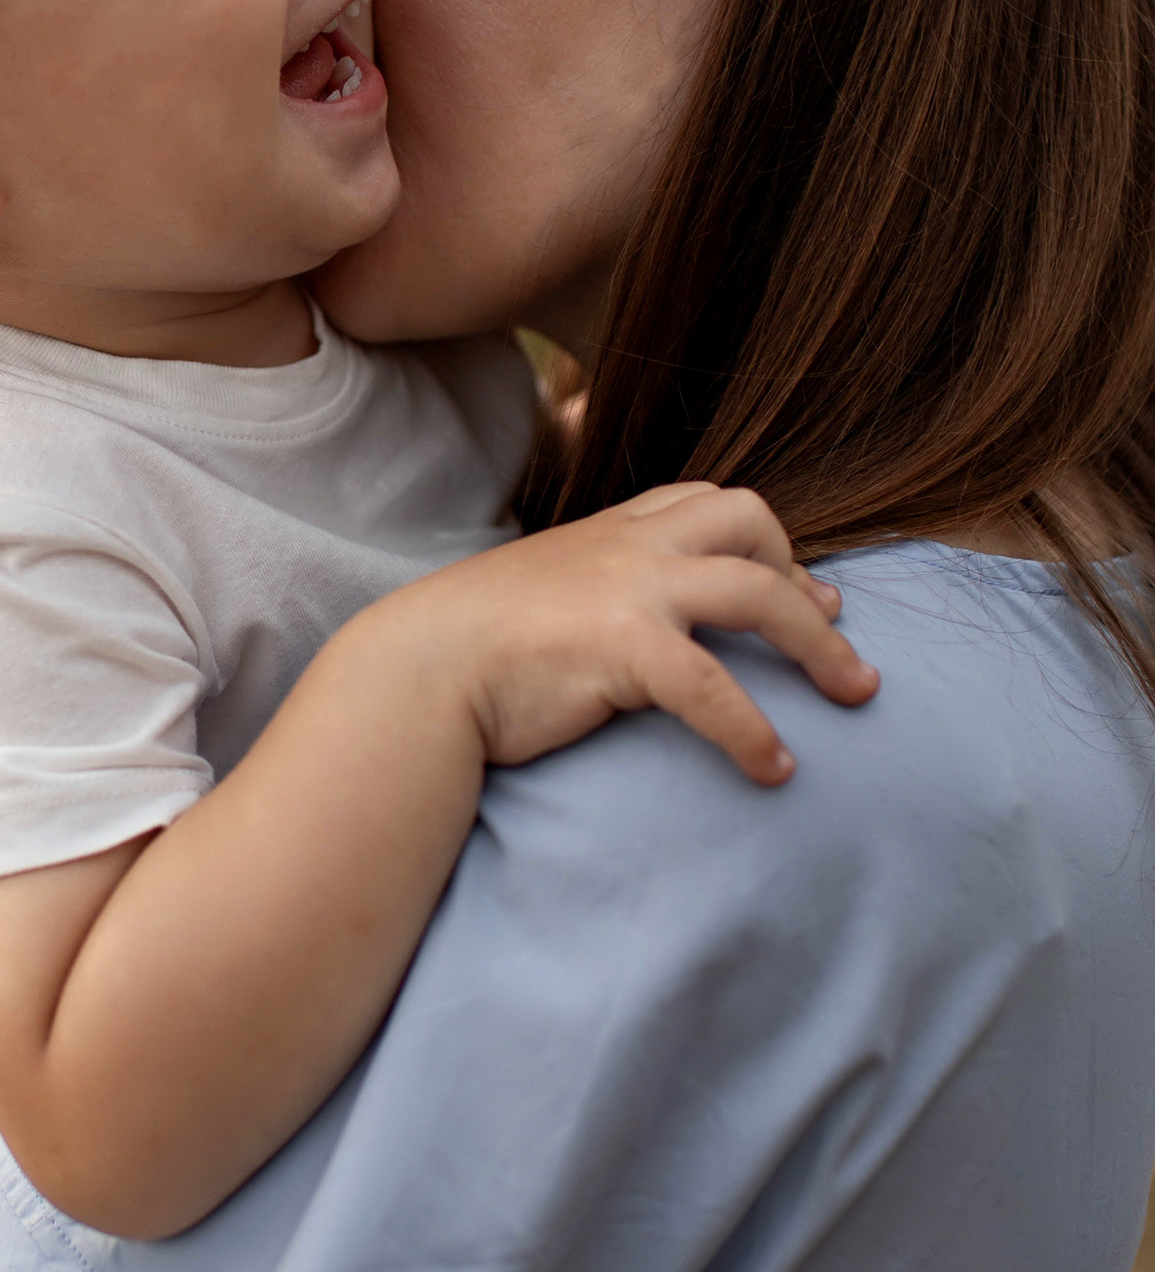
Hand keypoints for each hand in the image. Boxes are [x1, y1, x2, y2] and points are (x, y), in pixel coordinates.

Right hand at [404, 483, 876, 786]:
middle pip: (748, 519)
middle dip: (801, 574)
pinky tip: (773, 770)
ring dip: (819, 646)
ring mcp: (627, 589)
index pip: (707, 500)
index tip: (800, 590)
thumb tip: (651, 626)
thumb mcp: (545, 590)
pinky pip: (713, 688)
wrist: (415, 671)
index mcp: (610, 530)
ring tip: (855, 695)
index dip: (766, 542)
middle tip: (830, 634)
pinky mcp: (621, 647)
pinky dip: (753, 731)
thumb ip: (600, 587)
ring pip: (756, 591)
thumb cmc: (471, 647)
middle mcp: (626, 546)